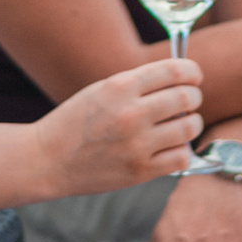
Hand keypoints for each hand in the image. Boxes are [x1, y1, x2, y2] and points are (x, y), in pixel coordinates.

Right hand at [37, 57, 205, 194]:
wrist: (47, 160)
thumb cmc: (75, 122)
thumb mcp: (101, 90)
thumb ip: (138, 84)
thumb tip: (180, 82)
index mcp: (119, 86)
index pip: (173, 71)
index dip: (192, 72)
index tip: (194, 76)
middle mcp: (131, 113)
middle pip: (186, 98)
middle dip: (194, 97)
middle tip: (191, 100)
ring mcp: (136, 144)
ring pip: (188, 128)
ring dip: (192, 123)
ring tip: (184, 123)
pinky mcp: (140, 171)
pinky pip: (181, 157)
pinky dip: (182, 149)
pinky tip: (172, 146)